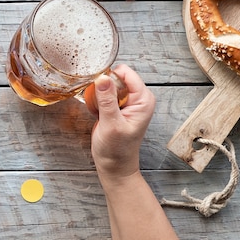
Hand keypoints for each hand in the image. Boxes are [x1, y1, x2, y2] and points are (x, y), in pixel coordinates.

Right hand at [86, 64, 154, 178]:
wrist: (114, 166)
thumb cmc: (117, 150)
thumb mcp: (111, 124)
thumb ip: (107, 100)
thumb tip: (103, 77)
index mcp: (143, 99)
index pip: (126, 73)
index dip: (110, 77)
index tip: (98, 89)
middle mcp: (137, 98)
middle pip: (116, 77)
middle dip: (103, 86)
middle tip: (99, 106)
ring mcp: (127, 102)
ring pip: (107, 84)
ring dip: (98, 94)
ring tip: (98, 112)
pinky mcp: (116, 106)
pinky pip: (103, 93)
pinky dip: (96, 100)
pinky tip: (97, 113)